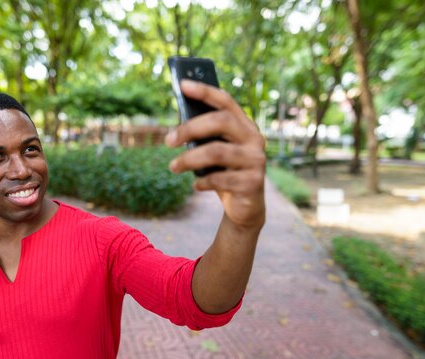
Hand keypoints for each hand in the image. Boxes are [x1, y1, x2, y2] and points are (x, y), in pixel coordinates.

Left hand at [165, 79, 265, 228]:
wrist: (246, 207)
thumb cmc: (225, 173)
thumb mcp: (215, 152)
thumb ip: (204, 138)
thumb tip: (176, 126)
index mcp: (245, 126)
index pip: (226, 101)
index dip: (205, 91)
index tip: (182, 84)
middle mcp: (254, 139)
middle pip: (221, 122)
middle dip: (190, 128)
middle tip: (168, 140)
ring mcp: (256, 160)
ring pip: (217, 152)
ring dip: (189, 160)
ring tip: (173, 167)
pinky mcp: (253, 182)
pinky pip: (220, 179)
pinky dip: (202, 182)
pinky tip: (196, 186)